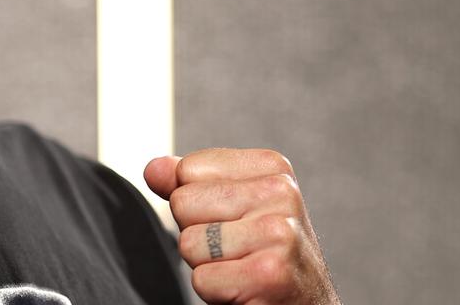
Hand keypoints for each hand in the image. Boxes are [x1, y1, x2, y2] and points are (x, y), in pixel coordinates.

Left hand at [144, 149, 339, 304]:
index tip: (231, 222)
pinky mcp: (270, 274)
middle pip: (183, 204)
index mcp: (271, 167)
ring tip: (240, 267)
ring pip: (189, 242)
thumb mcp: (229, 208)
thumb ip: (189, 184)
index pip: (187, 169)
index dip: (196, 204)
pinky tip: (245, 288)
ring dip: (206, 264)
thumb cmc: (263, 253)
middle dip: (197, 233)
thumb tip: (153, 169)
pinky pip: (202, 279)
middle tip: (236, 249)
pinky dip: (215, 291)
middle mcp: (281, 193)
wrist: (306, 303)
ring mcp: (279, 233)